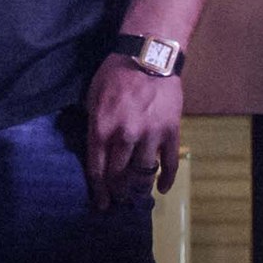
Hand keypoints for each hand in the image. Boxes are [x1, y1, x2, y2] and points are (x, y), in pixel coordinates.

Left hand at [85, 55, 183, 208]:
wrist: (148, 58)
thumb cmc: (114, 75)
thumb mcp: (91, 98)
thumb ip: (91, 123)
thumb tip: (91, 144)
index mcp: (101, 128)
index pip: (97, 169)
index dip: (99, 190)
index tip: (100, 204)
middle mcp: (124, 136)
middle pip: (120, 175)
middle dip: (117, 192)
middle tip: (118, 201)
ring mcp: (150, 135)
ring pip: (144, 172)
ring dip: (139, 189)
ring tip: (136, 197)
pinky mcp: (171, 131)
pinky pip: (170, 162)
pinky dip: (167, 178)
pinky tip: (162, 189)